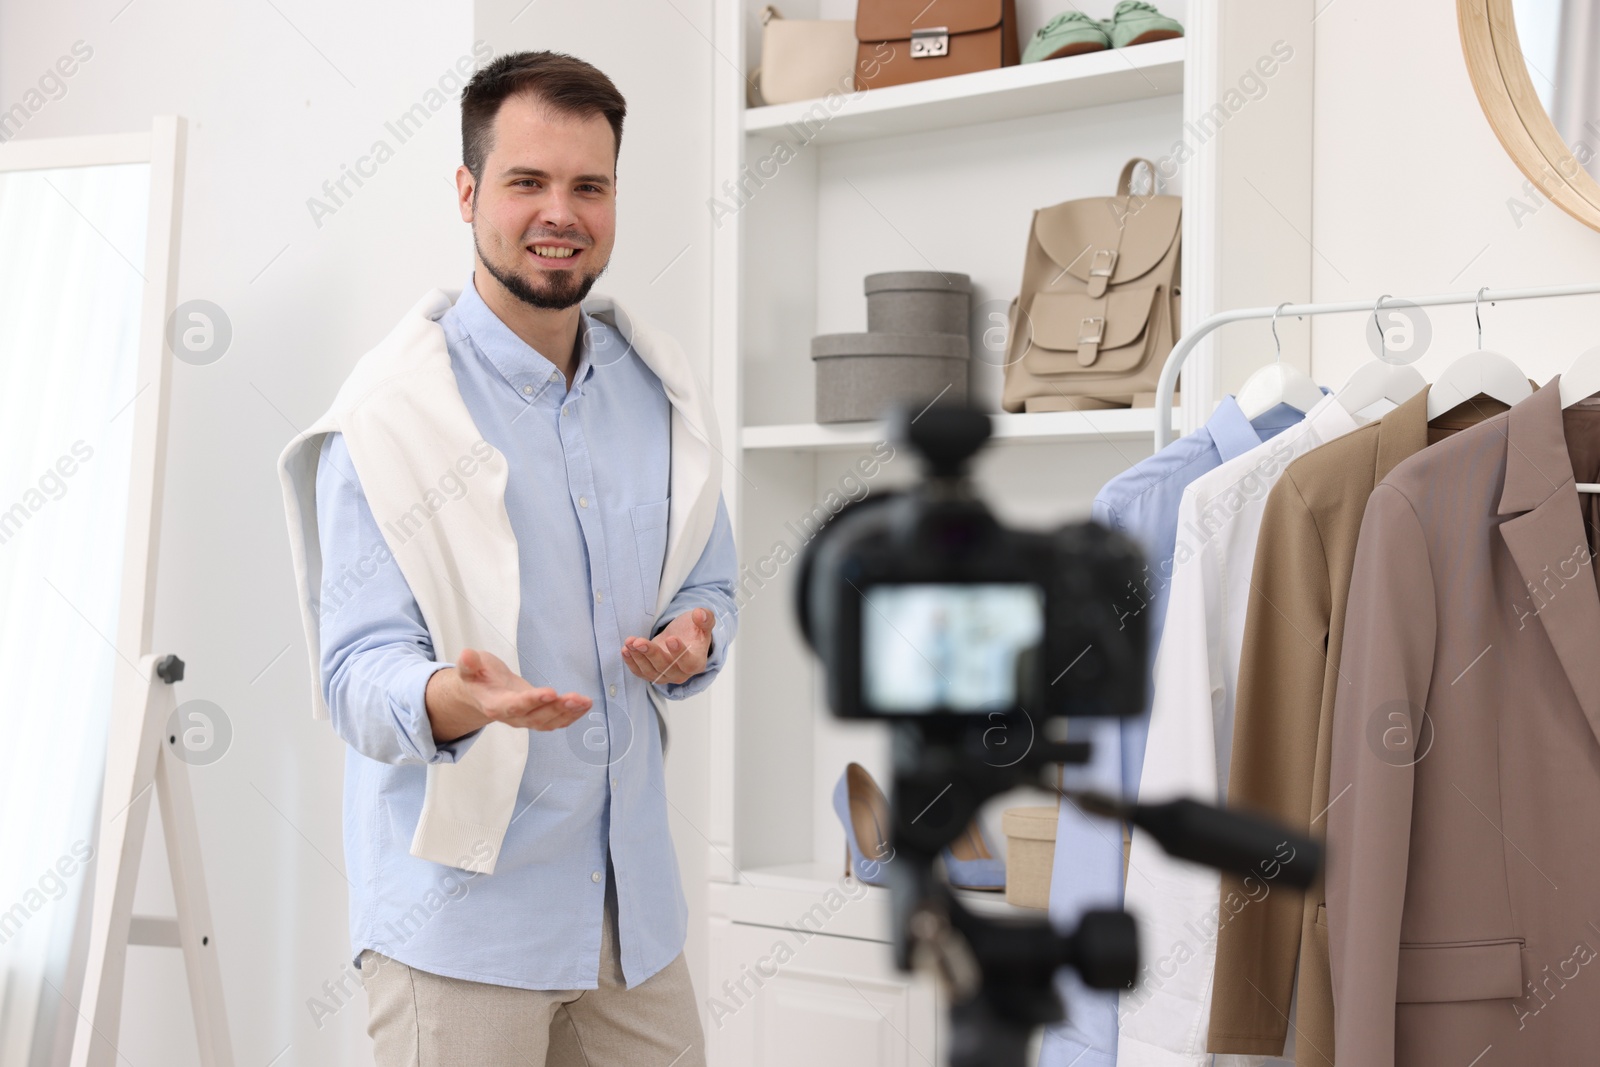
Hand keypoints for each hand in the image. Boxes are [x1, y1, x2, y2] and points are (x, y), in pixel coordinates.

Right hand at [455, 647, 591, 730]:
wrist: (480, 692)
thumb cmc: (477, 677)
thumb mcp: (469, 667)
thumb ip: (469, 665)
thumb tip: (467, 655)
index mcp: (495, 705)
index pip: (514, 706)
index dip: (532, 701)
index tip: (550, 692)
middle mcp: (512, 717)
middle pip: (536, 717)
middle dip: (557, 708)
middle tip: (575, 698)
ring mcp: (526, 719)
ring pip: (548, 722)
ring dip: (568, 713)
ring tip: (585, 702)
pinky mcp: (537, 717)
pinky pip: (555, 722)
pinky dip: (571, 716)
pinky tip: (584, 706)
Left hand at [621, 607, 714, 685]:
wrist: (682, 638)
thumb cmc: (693, 631)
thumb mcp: (703, 622)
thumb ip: (705, 618)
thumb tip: (700, 614)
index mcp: (697, 662)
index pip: (689, 663)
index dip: (680, 653)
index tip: (670, 638)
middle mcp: (681, 673)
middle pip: (666, 668)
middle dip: (651, 654)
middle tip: (640, 642)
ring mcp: (665, 676)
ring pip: (650, 671)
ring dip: (638, 657)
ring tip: (630, 642)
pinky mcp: (652, 674)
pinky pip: (640, 672)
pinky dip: (632, 662)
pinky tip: (626, 649)